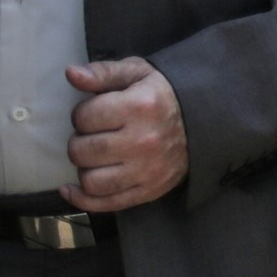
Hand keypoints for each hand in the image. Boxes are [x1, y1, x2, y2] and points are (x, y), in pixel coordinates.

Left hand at [60, 58, 189, 212]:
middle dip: (79, 141)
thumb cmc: (162, 95)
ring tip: (95, 156)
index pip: (83, 117)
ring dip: (85, 168)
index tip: (95, 113)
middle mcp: (143, 141)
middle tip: (94, 135)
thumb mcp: (137, 73)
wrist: (205, 121)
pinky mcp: (150, 191)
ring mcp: (147, 170)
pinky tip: (72, 188)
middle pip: (81, 151)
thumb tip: (71, 73)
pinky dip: (82, 198)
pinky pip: (105, 203)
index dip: (81, 114)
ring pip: (90, 180)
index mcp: (140, 106)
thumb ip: (103, 72)